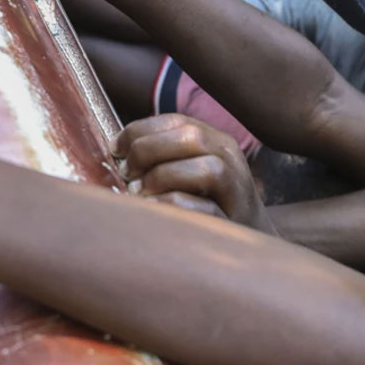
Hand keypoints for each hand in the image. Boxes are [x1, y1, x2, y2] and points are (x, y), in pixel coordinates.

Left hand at [114, 114, 275, 234]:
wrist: (250, 243)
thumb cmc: (206, 205)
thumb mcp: (189, 172)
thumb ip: (164, 157)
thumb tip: (116, 152)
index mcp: (216, 141)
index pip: (177, 121)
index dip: (140, 130)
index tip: (114, 148)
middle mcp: (231, 159)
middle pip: (192, 137)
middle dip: (148, 150)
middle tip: (125, 173)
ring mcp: (237, 191)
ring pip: (208, 169)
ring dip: (164, 177)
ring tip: (137, 191)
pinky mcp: (234, 222)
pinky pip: (207, 208)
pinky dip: (174, 205)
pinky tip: (151, 209)